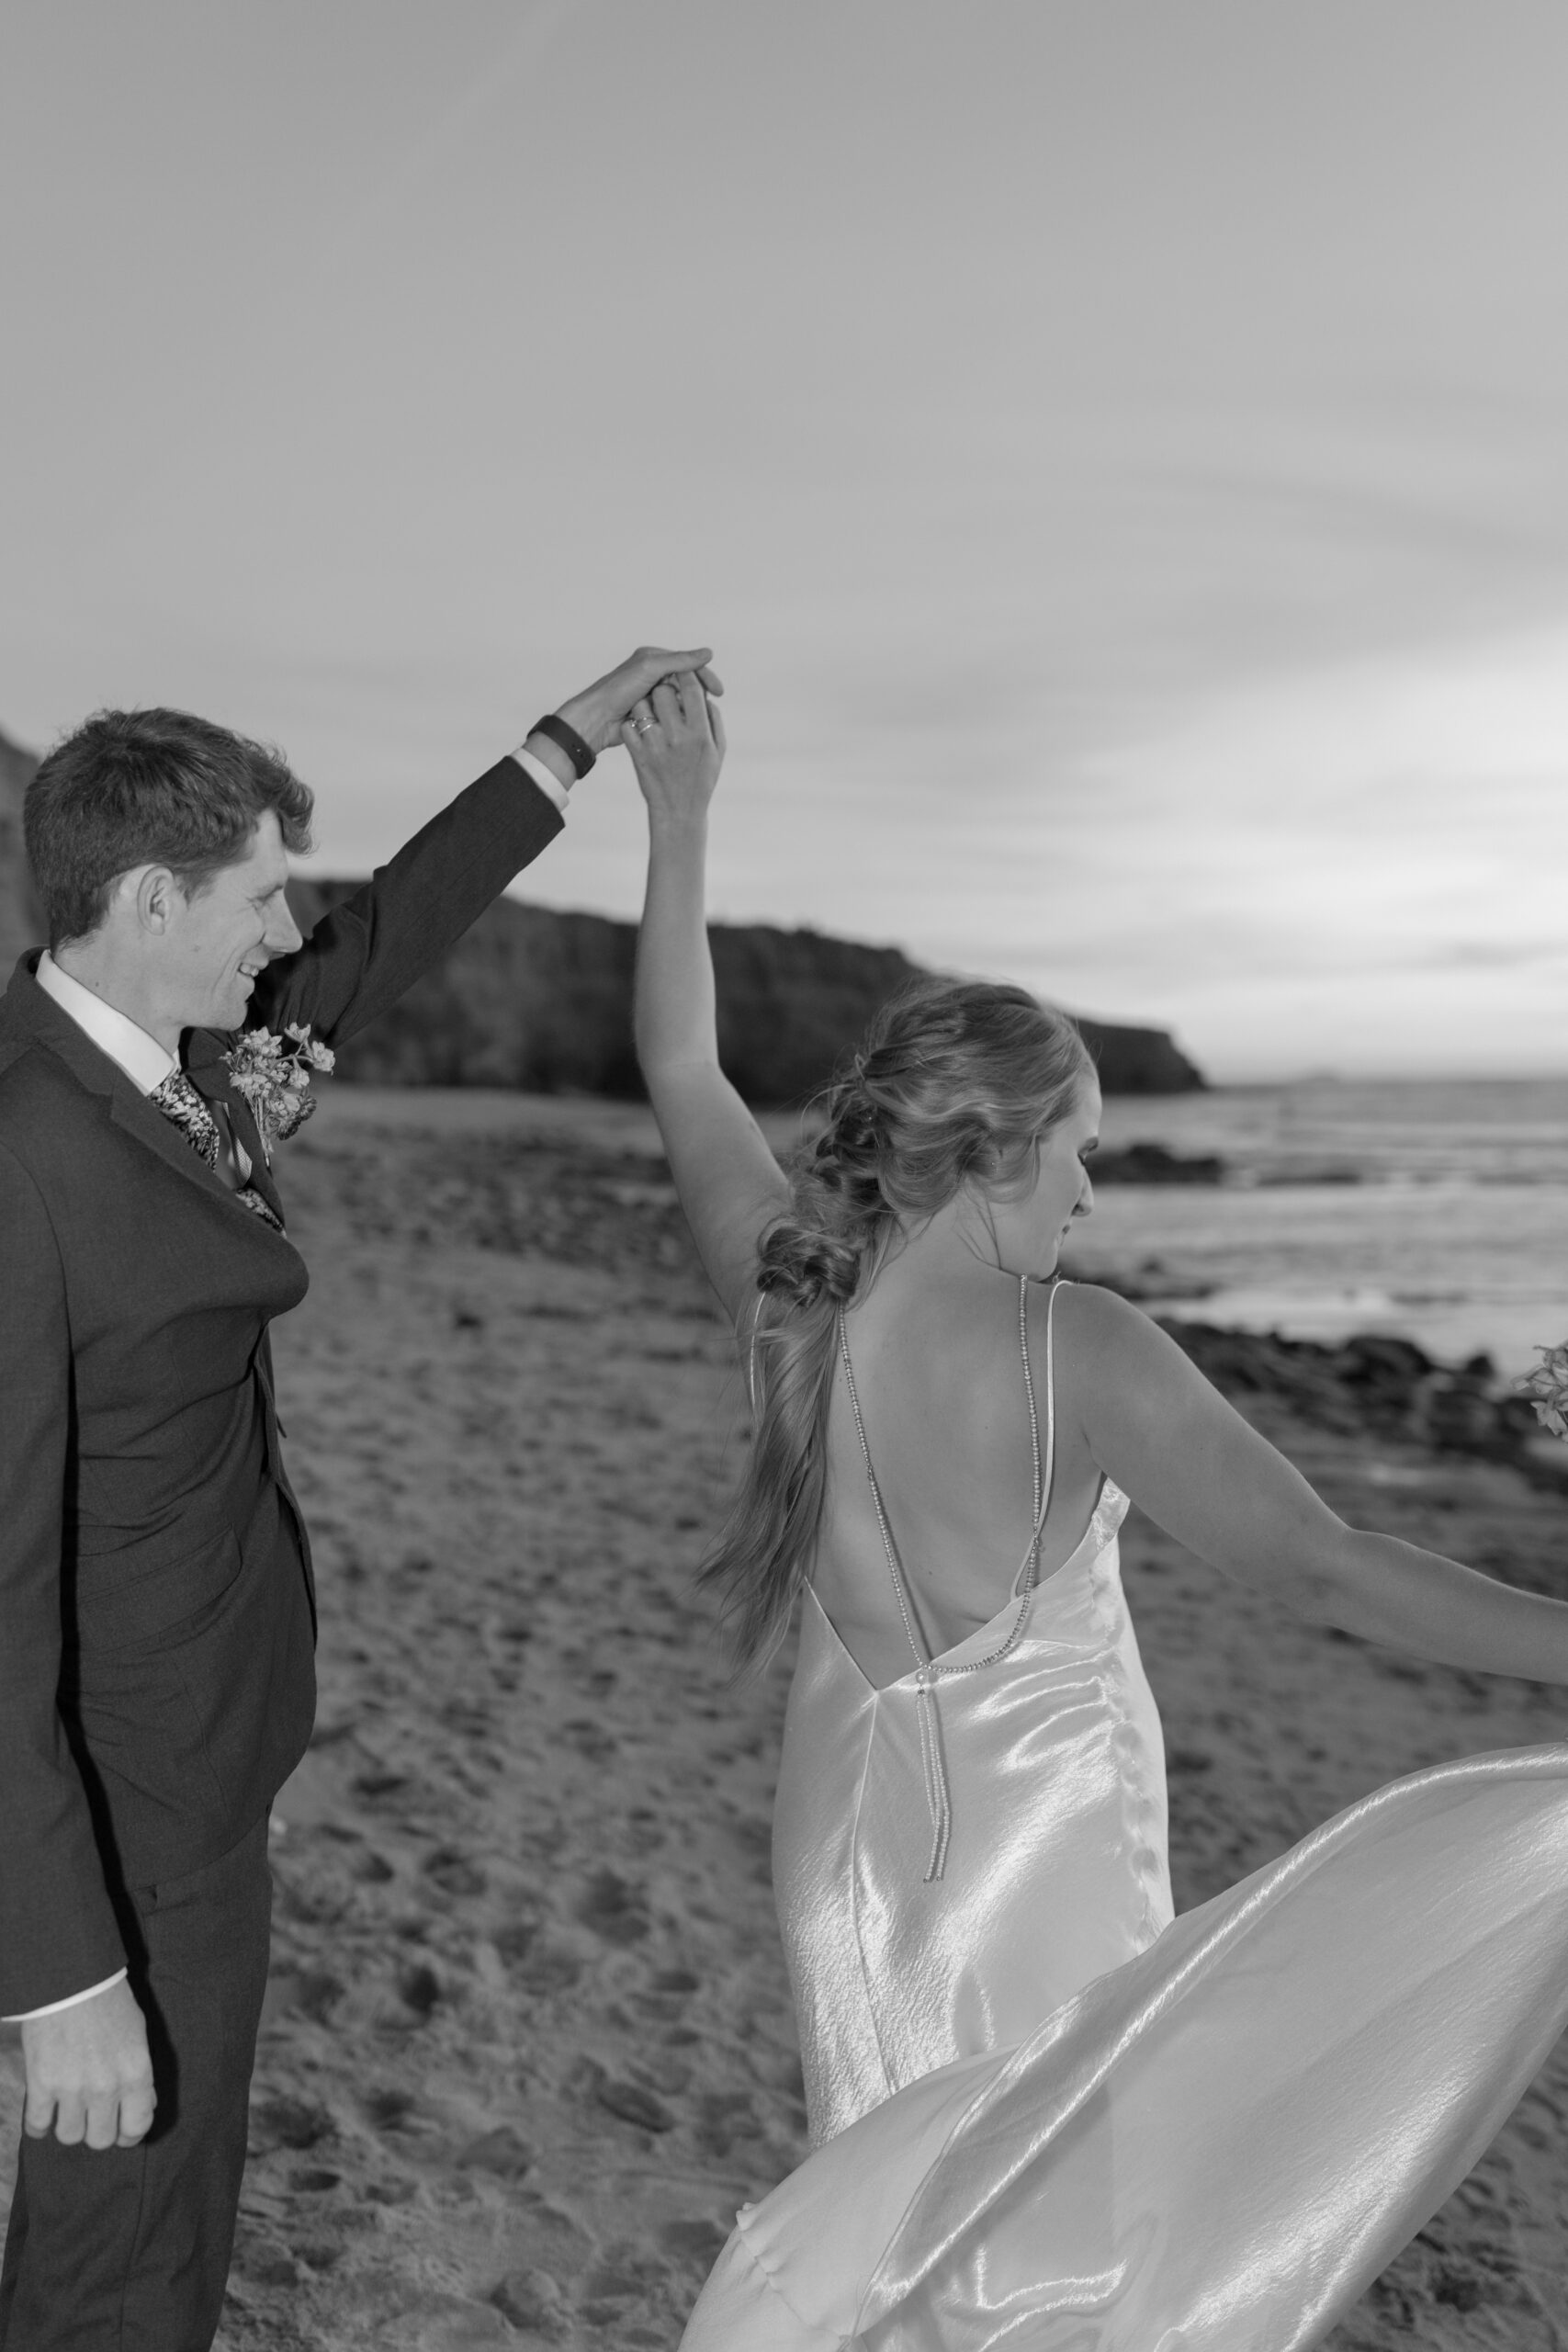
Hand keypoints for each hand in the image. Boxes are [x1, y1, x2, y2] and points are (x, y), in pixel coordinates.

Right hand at [21, 1977, 155, 2149]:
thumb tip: (144, 2105)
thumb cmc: (109, 2002)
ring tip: (69, 2108)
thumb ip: (140, 2075)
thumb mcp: (138, 2035)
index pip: (137, 2127)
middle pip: (100, 2139)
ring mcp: (71, 2088)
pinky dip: (40, 2124)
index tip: (121, 2130)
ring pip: (69, 2136)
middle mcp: (106, 2087)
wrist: (72, 1979)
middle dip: (98, 2130)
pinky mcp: (40, 2084)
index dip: (129, 2134)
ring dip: (69, 2125)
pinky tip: (44, 2110)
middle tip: (93, 2116)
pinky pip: (37, 2126)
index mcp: (136, 2073)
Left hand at [548, 645, 724, 758]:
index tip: (718, 692)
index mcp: (652, 657)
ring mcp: (648, 693)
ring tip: (697, 718)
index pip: (687, 664)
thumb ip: (680, 661)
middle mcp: (651, 673)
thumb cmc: (619, 690)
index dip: (705, 676)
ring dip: (688, 707)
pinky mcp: (646, 710)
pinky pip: (669, 713)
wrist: (595, 718)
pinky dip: (678, 718)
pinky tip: (684, 726)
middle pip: (684, 681)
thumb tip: (708, 653)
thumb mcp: (651, 669)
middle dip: (698, 694)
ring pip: (678, 699)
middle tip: (711, 708)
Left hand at [622, 671, 725, 823]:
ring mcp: (655, 745)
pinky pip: (631, 727)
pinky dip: (634, 726)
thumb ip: (714, 721)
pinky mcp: (638, 754)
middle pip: (664, 691)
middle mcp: (679, 737)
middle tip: (666, 695)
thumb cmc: (702, 780)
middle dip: (664, 688)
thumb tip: (706, 695)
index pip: (691, 689)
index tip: (684, 674)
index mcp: (701, 733)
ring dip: (646, 705)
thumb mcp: (718, 752)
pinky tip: (642, 734)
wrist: (678, 811)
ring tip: (653, 716)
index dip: (686, 675)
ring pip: (644, 706)